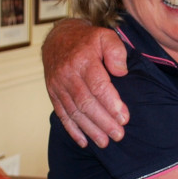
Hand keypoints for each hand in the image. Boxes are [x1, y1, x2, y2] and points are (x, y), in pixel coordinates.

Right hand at [42, 19, 129, 147]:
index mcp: (83, 60)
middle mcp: (68, 74)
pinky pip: (62, 114)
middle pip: (86, 103)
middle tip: (119, 135)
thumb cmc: (88, 40)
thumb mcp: (105, 36)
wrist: (58, 39)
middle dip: (103, 122)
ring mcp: (58, 86)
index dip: (111, 103)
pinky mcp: (53, 94)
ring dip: (90, 129)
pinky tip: (84, 142)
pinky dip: (72, 130)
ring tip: (105, 142)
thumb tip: (121, 72)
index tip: (124, 118)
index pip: (97, 85)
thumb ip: (116, 50)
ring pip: (75, 112)